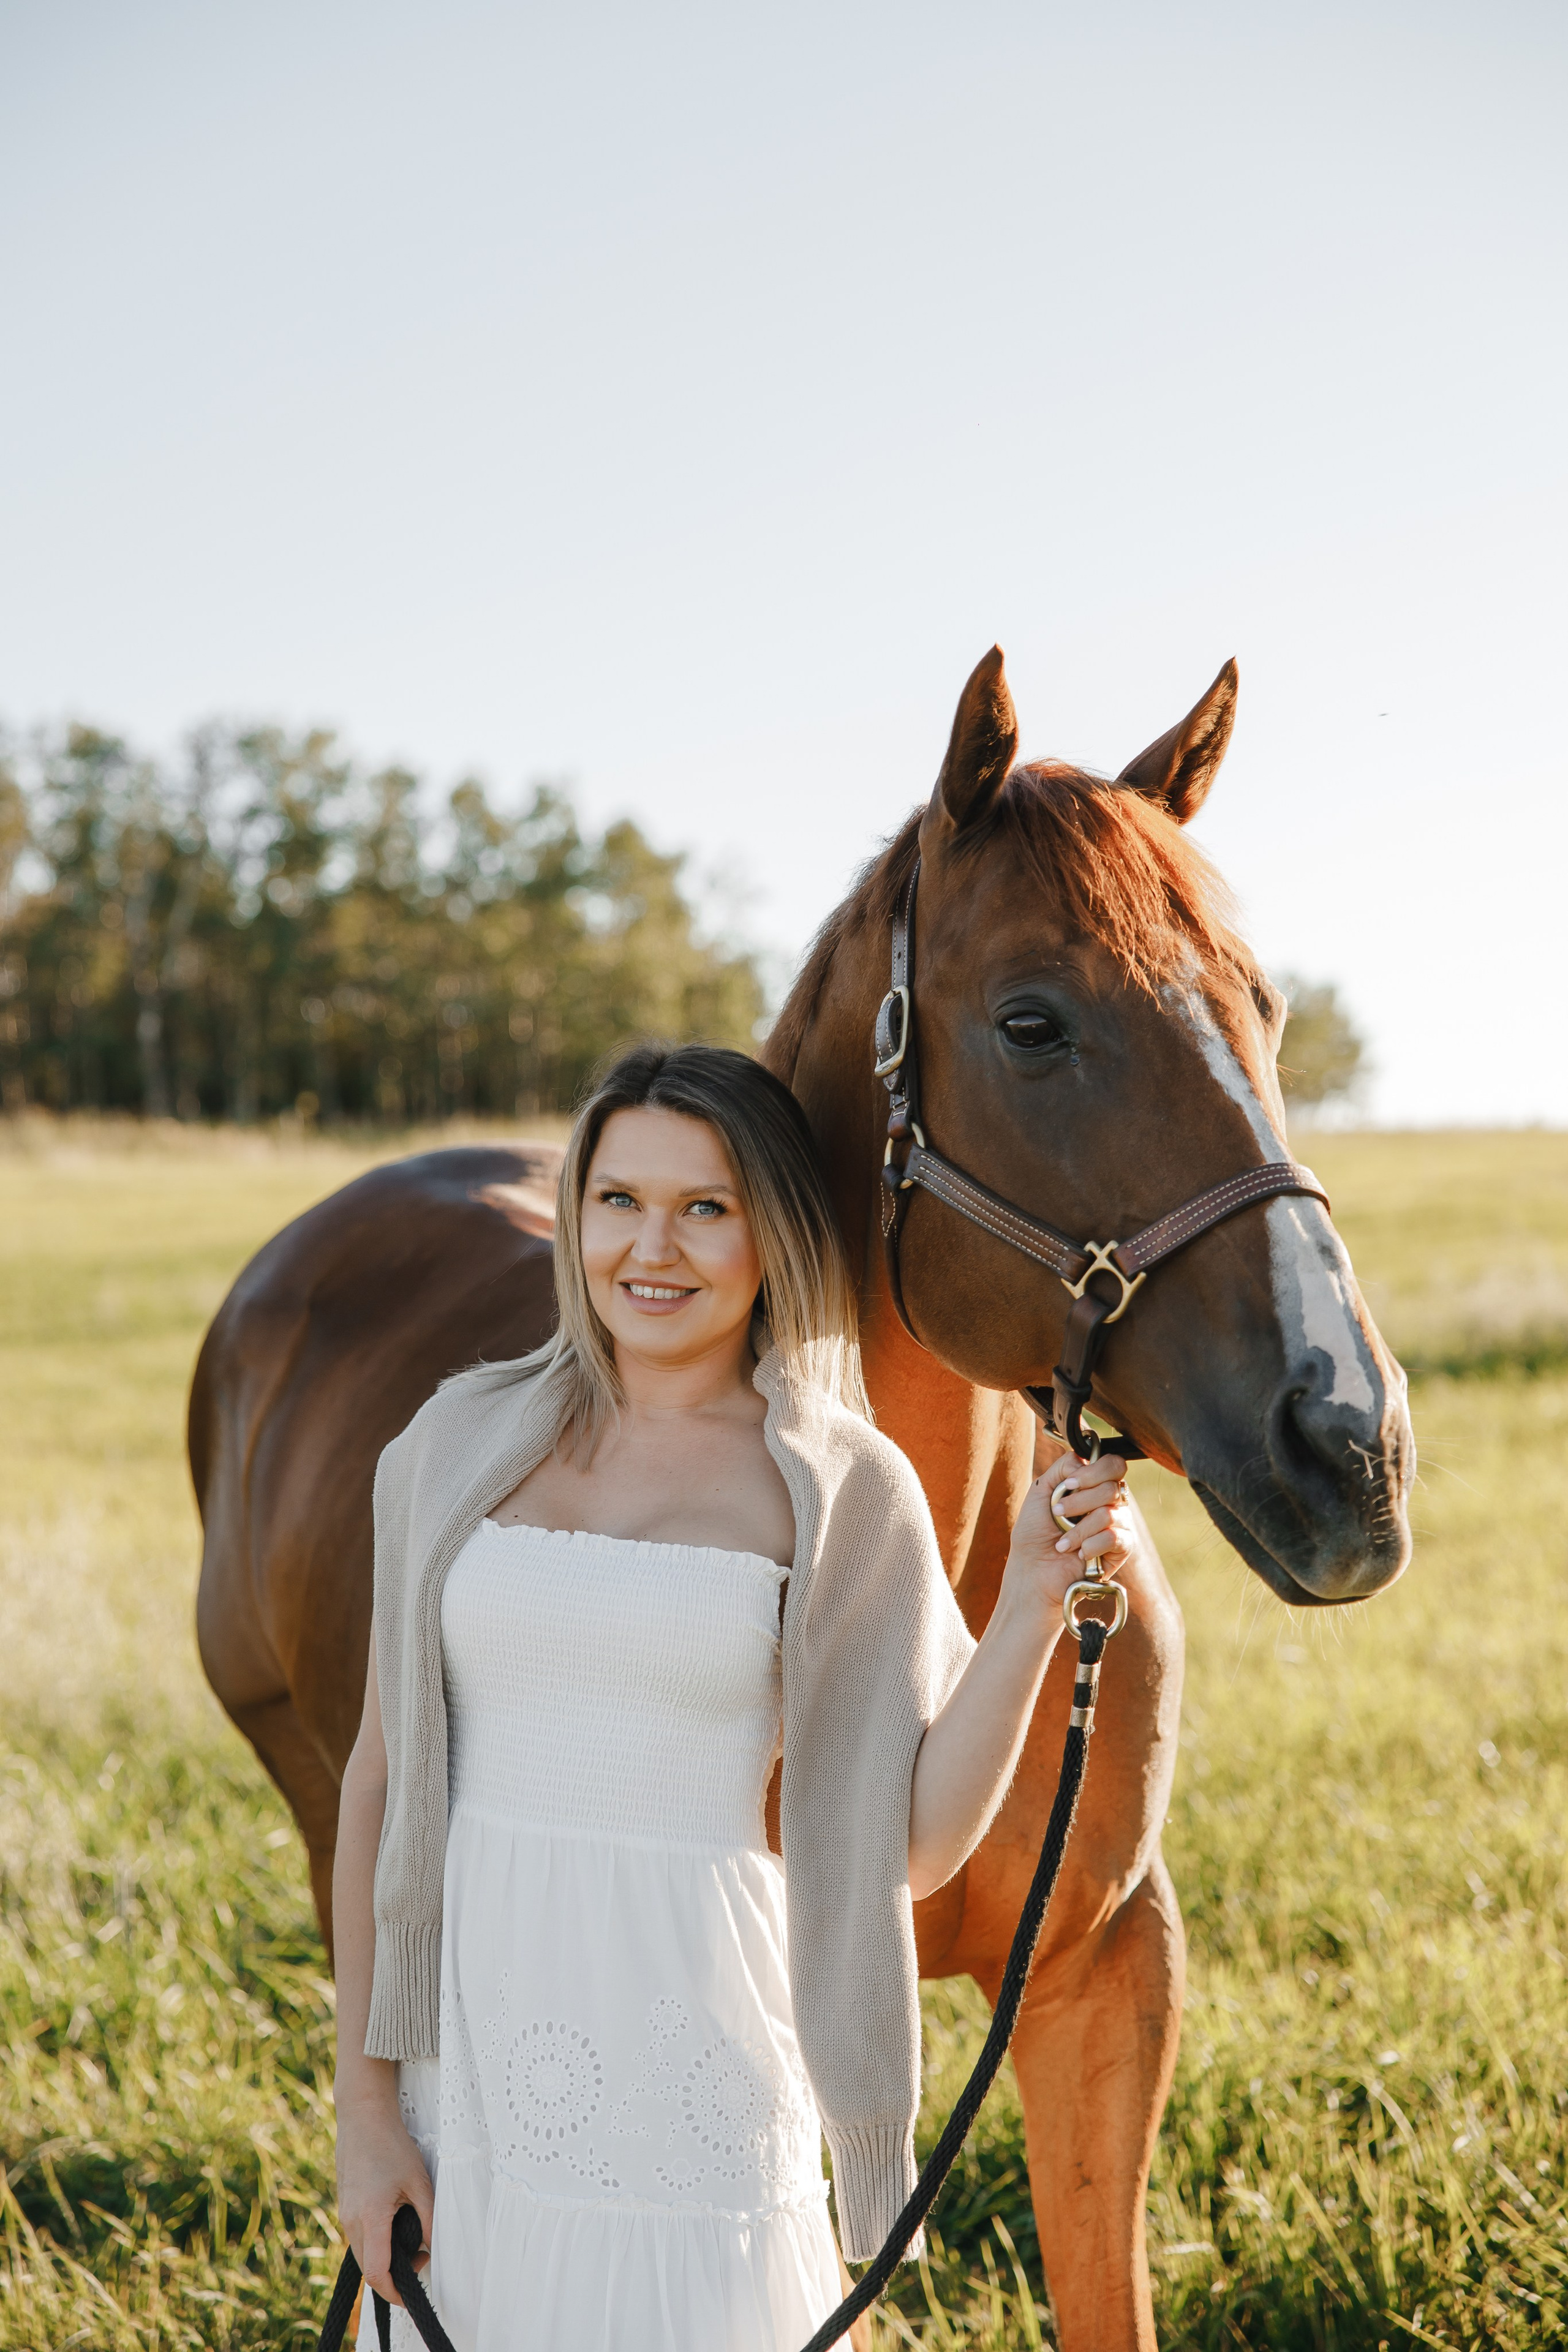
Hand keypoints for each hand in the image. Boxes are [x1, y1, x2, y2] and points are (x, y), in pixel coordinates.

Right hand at [336, 2098, 433, 2306]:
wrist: (363, 2116)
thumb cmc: (393, 2145)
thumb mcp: (419, 2182)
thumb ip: (429, 2219)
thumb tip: (433, 2249)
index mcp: (371, 2217)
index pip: (377, 2272)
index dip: (394, 2292)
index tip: (411, 2295)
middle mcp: (352, 2220)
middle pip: (368, 2267)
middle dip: (392, 2275)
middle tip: (419, 2259)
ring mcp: (345, 2213)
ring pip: (361, 2252)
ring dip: (383, 2257)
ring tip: (410, 2239)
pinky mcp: (345, 2204)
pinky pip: (357, 2235)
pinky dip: (374, 2241)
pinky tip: (394, 2225)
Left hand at [1003, 1452, 1133, 1613]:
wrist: (1033, 1569)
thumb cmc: (1035, 1532)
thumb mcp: (1041, 1490)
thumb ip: (1063, 1467)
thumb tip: (1086, 1462)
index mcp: (1094, 1485)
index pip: (1114, 1465)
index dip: (1094, 1471)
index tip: (1069, 1484)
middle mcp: (1111, 1502)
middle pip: (1112, 1487)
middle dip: (1079, 1502)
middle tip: (1058, 1514)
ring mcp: (1119, 1525)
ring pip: (1109, 1513)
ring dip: (1078, 1529)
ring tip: (1062, 1543)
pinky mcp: (1123, 1549)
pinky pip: (1115, 1537)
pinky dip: (1091, 1545)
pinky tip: (1079, 1554)